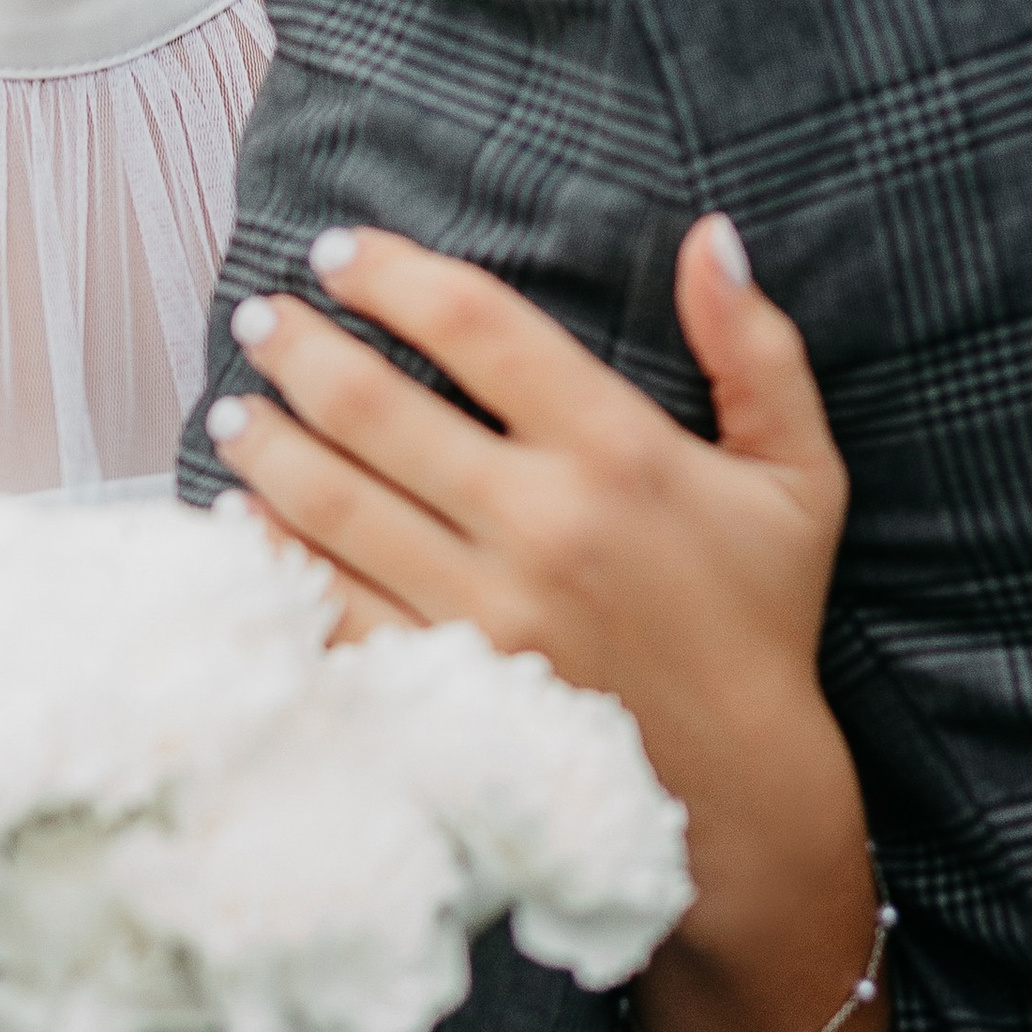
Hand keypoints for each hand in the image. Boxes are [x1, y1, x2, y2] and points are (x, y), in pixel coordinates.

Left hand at [203, 219, 858, 952]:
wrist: (744, 795)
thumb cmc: (758, 618)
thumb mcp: (795, 475)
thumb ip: (757, 351)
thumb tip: (710, 237)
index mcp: (619, 453)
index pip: (478, 326)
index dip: (393, 275)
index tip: (338, 251)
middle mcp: (541, 525)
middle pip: (377, 407)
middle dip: (300, 349)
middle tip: (260, 319)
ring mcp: (485, 610)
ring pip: (335, 501)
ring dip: (267, 444)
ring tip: (235, 410)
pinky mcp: (446, 684)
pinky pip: (332, 604)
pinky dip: (274, 554)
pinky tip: (241, 518)